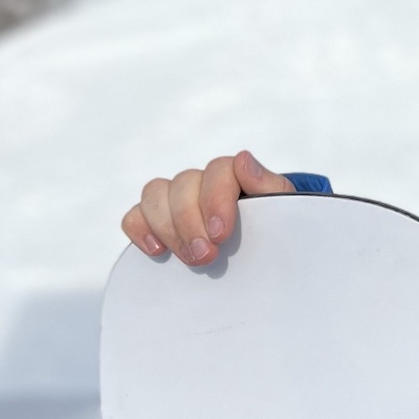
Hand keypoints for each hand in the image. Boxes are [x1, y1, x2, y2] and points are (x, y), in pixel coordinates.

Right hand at [121, 150, 293, 264]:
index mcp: (234, 174)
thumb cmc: (275, 228)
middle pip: (183, 184)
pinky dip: (140, 230)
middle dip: (191, 223)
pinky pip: (134, 215)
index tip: (221, 234)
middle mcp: (201, 181)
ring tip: (189, 258)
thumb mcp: (283, 211)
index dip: (216, 199)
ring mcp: (175, 198)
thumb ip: (269, 186)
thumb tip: (244, 160)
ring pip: (154, 194)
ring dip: (168, 228)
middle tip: (206, 255)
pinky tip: (157, 251)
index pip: (219, 170)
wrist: (265, 253)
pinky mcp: (155, 220)